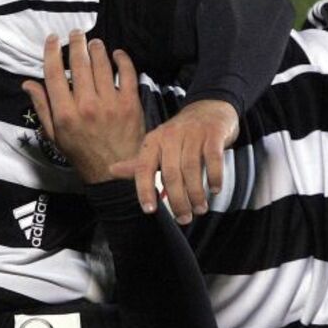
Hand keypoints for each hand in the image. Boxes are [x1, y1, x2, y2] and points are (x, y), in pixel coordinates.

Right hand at [22, 31, 143, 184]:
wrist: (113, 172)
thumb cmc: (81, 153)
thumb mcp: (54, 136)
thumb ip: (42, 107)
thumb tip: (28, 83)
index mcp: (65, 113)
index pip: (54, 74)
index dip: (51, 52)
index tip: (52, 39)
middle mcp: (86, 105)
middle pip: (79, 64)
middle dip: (76, 43)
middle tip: (76, 33)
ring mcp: (110, 103)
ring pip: (102, 65)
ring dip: (97, 48)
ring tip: (94, 42)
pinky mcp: (130, 103)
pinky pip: (127, 74)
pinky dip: (122, 59)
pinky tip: (117, 53)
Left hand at [109, 99, 237, 223]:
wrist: (209, 109)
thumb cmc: (181, 134)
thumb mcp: (158, 147)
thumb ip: (139, 163)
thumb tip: (111, 170)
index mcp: (153, 141)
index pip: (143, 168)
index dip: (144, 190)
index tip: (150, 210)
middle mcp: (171, 135)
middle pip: (170, 173)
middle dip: (178, 200)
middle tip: (184, 218)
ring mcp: (193, 133)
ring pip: (191, 167)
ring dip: (196, 193)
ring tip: (200, 209)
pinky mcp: (213, 133)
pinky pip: (213, 158)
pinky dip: (214, 176)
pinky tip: (215, 189)